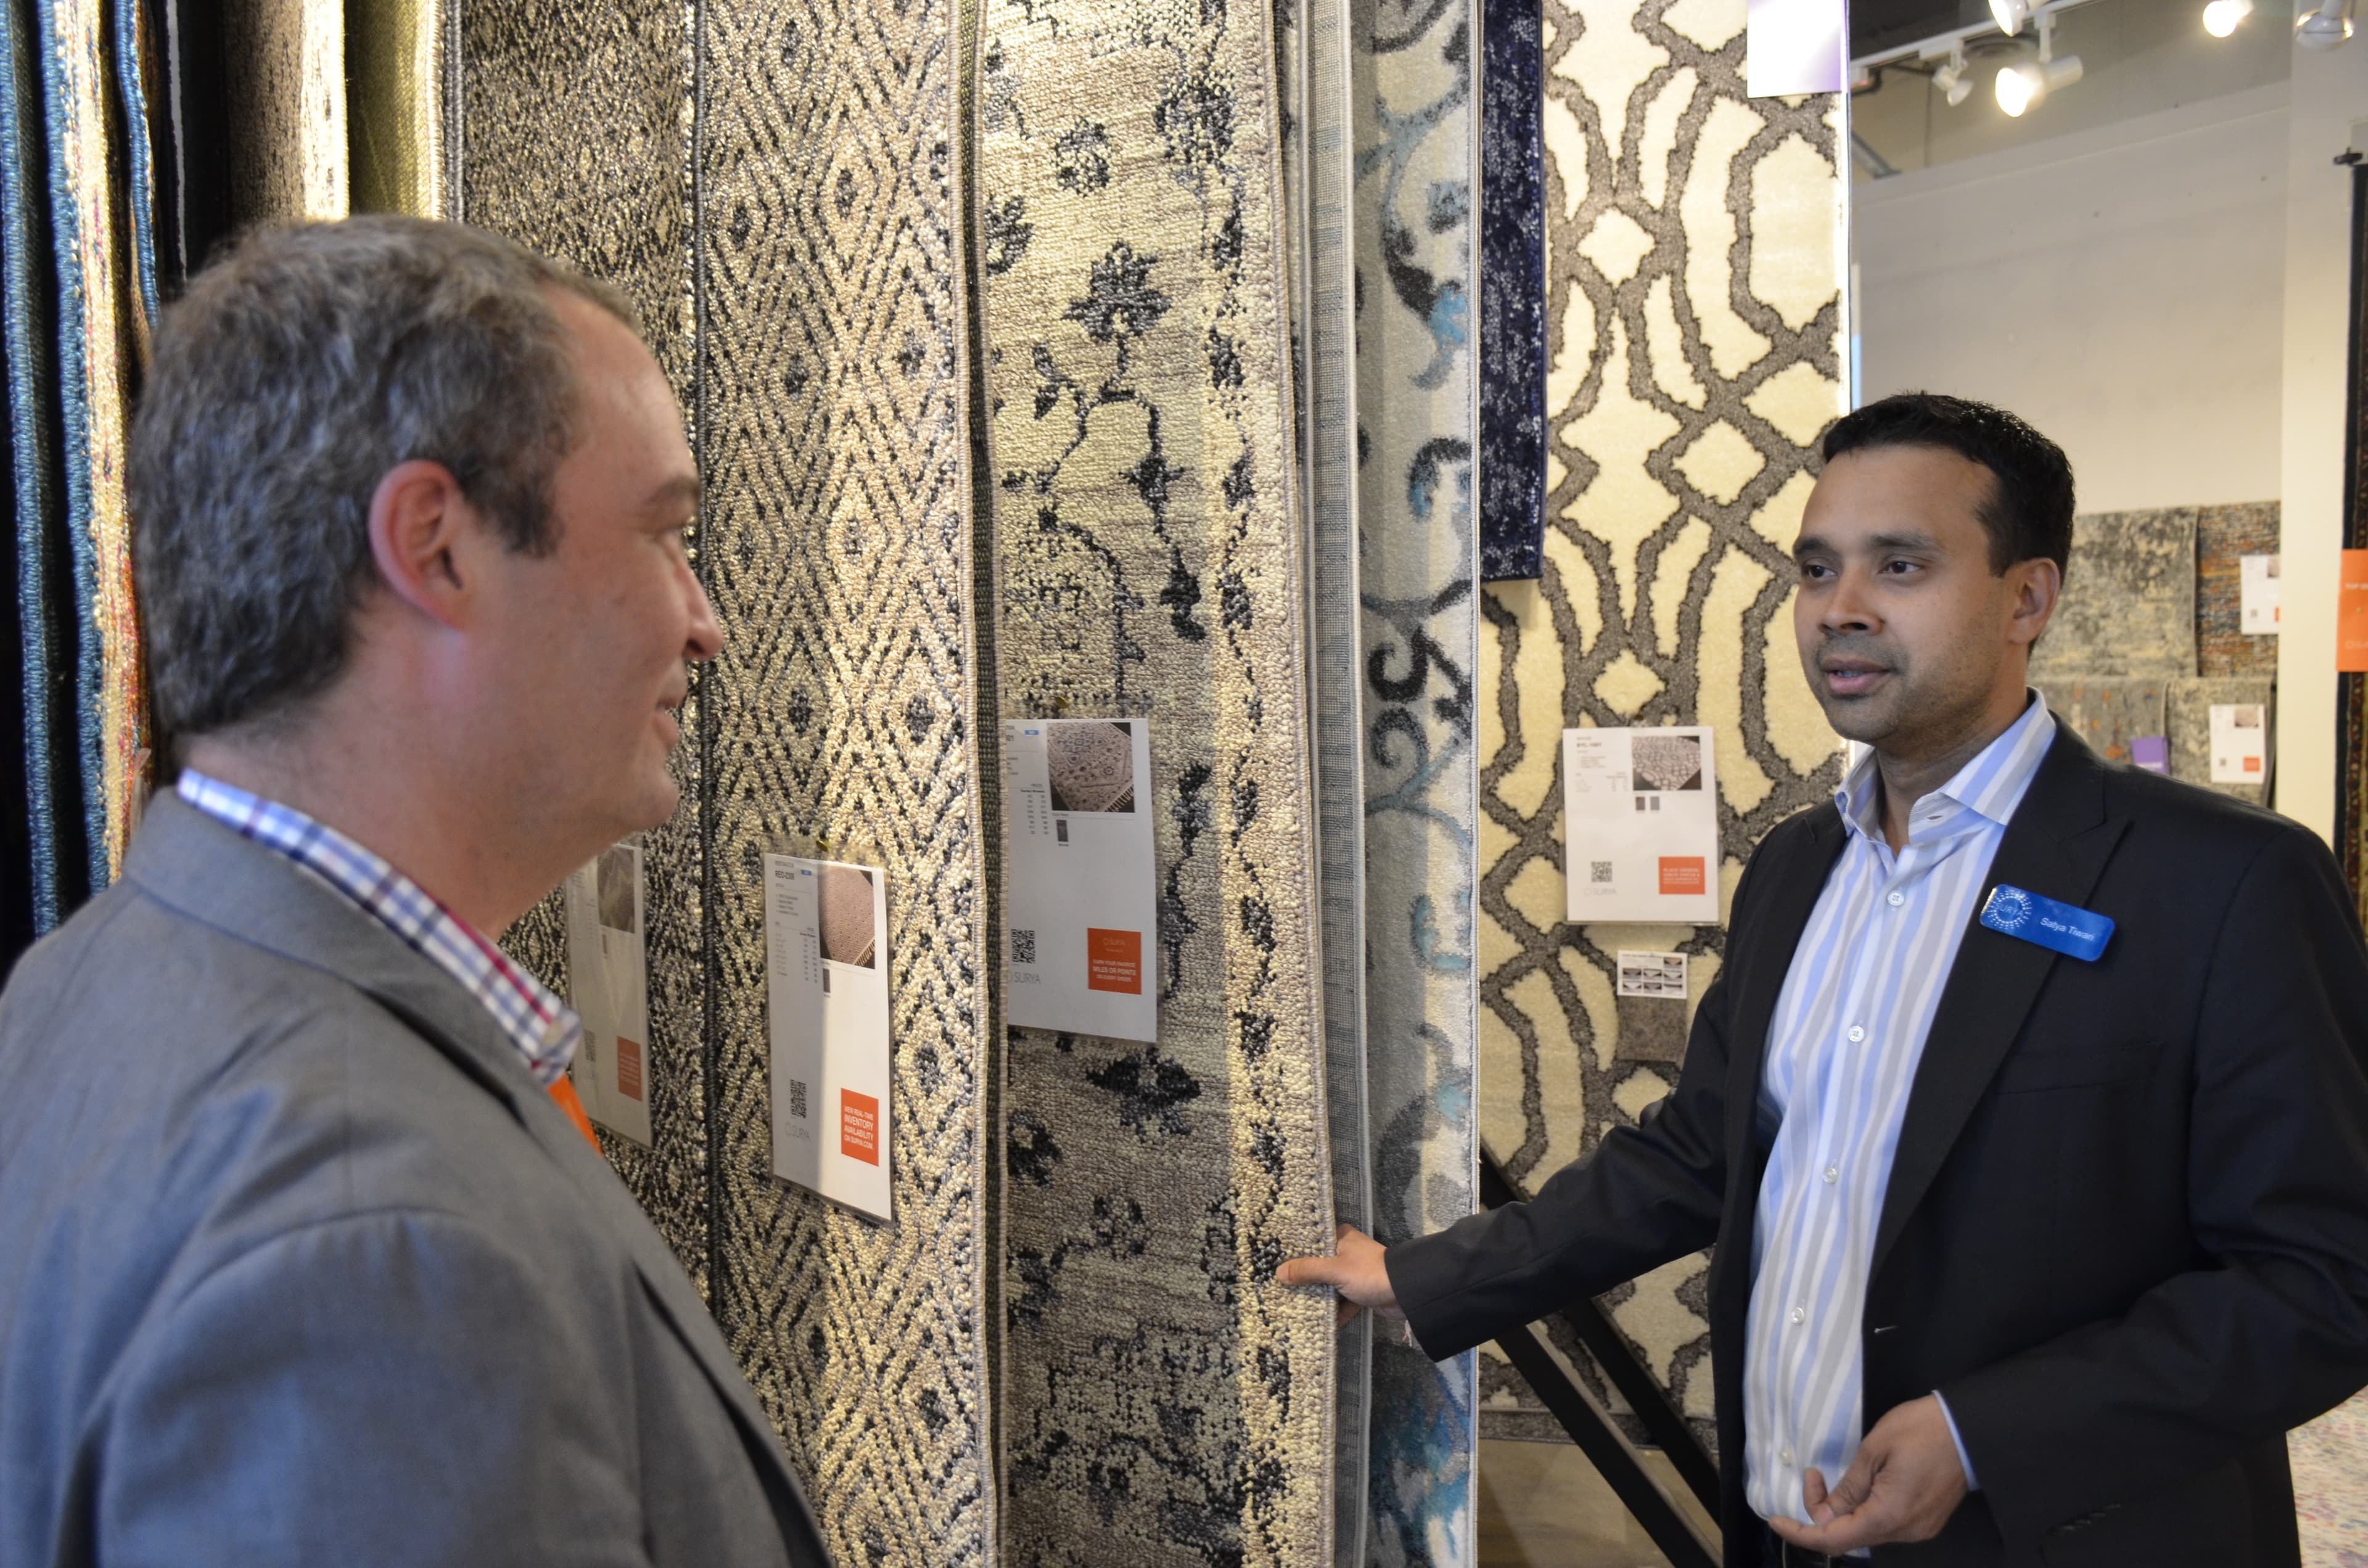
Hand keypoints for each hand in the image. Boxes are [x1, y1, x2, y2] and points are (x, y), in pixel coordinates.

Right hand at [1276, 1224, 1403, 1326]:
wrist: (1406, 1293)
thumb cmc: (1368, 1274)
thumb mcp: (1335, 1270)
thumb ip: (1307, 1271)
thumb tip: (1279, 1272)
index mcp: (1341, 1238)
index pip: (1311, 1242)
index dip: (1294, 1253)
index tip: (1274, 1262)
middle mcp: (1346, 1252)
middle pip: (1318, 1266)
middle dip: (1303, 1280)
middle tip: (1279, 1288)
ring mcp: (1354, 1273)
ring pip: (1329, 1286)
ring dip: (1318, 1298)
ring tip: (1292, 1307)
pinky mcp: (1361, 1292)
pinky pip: (1342, 1302)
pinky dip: (1334, 1312)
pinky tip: (1318, 1324)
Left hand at [1767, 1395, 1968, 1553]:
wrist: (1968, 1428)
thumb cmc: (1921, 1430)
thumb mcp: (1874, 1450)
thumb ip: (1848, 1488)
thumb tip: (1825, 1513)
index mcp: (1889, 1516)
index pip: (1835, 1540)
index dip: (1801, 1533)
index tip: (1776, 1519)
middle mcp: (1906, 1531)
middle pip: (1850, 1538)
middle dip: (1822, 1513)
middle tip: (1813, 1476)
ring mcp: (1919, 1528)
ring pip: (1868, 1531)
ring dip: (1843, 1511)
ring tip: (1830, 1478)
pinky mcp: (1927, 1521)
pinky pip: (1886, 1524)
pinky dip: (1863, 1511)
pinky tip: (1859, 1487)